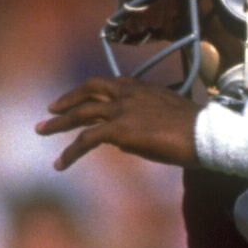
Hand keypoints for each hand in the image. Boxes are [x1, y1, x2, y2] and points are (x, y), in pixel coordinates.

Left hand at [37, 76, 201, 172]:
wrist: (206, 134)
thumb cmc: (195, 131)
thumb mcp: (165, 120)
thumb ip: (140, 125)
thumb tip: (118, 142)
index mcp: (141, 87)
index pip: (108, 84)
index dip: (89, 92)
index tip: (78, 99)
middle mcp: (128, 93)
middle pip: (88, 92)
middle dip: (66, 101)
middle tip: (50, 112)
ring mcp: (122, 109)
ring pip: (81, 113)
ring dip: (58, 123)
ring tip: (41, 131)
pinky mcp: (120, 129)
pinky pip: (87, 139)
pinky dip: (71, 151)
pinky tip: (61, 163)